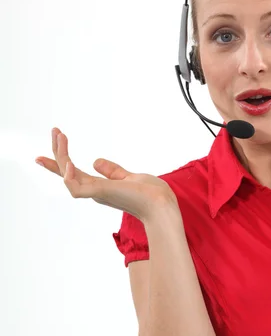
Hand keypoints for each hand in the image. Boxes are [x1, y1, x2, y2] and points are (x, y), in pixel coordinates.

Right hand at [35, 128, 178, 222]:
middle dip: (57, 153)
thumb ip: (112, 171)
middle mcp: (94, 190)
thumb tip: (96, 161)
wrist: (162, 205)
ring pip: (67, 176)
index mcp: (100, 187)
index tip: (43, 154)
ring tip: (61, 135)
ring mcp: (96, 193)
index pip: (74, 173)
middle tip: (55, 130)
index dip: (58, 163)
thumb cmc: (150, 195)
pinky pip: (76, 188)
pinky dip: (68, 177)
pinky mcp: (100, 194)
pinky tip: (68, 161)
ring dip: (61, 155)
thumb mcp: (129, 177)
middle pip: (67, 171)